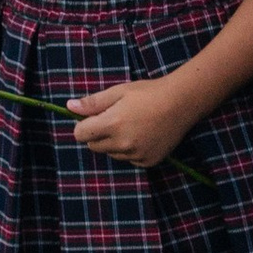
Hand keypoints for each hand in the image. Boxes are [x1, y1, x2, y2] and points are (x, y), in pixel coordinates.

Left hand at [68, 73, 204, 170]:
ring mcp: (135, 154)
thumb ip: (93, 102)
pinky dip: (131, 150)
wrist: (183, 101)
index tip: (96, 117)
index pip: (80, 134)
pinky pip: (129, 159)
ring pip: (112, 153)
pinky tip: (144, 135)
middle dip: (99, 134)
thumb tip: (69, 107)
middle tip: (117, 119)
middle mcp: (122, 143)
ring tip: (134, 125)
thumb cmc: (150, 92)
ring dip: (115, 143)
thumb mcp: (120, 91)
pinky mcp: (147, 161)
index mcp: (112, 124)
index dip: (84, 125)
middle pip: (94, 146)